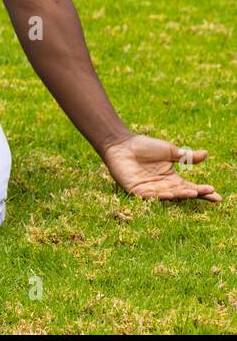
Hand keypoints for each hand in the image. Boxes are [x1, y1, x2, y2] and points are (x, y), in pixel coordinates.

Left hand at [100, 133, 221, 202]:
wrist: (122, 144)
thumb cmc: (144, 146)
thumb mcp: (169, 151)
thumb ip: (186, 156)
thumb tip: (206, 154)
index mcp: (172, 179)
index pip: (191, 187)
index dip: (203, 192)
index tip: (217, 196)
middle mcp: (163, 187)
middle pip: (182, 193)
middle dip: (194, 193)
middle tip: (207, 192)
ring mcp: (150, 189)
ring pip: (168, 196)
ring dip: (179, 195)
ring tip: (191, 192)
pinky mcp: (136, 190)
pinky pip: (149, 196)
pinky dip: (159, 196)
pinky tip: (169, 193)